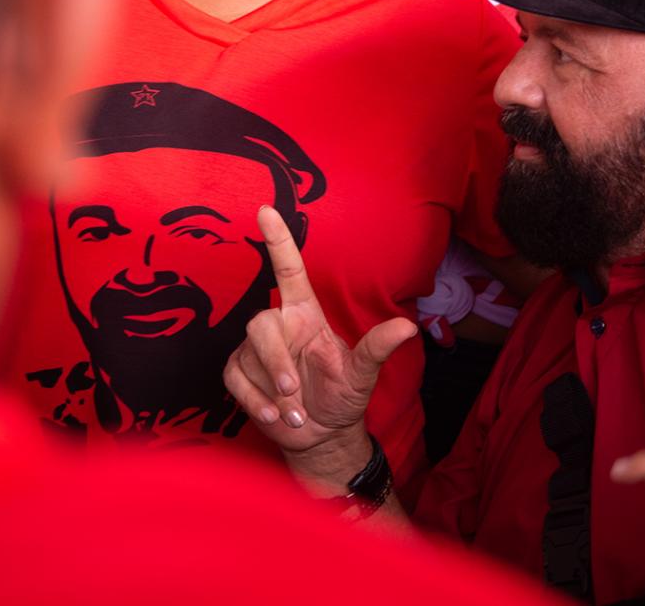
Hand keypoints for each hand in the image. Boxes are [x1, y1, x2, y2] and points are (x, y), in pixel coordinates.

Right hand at [223, 206, 416, 470]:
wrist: (322, 436)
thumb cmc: (342, 396)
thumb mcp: (363, 374)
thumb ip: (378, 349)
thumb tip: (408, 327)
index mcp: (307, 315)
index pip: (289, 270)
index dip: (279, 239)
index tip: (266, 209)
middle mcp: (281, 326)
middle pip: (261, 323)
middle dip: (275, 360)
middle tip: (296, 391)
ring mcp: (256, 351)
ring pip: (248, 356)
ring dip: (272, 390)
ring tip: (297, 413)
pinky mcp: (240, 374)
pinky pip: (235, 380)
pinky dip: (255, 401)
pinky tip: (276, 417)